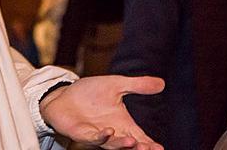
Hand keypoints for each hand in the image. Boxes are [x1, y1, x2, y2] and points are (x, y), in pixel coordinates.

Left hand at [40, 75, 164, 148]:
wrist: (63, 95)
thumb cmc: (90, 92)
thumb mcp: (116, 85)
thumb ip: (137, 85)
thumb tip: (162, 83)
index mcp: (123, 124)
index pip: (141, 137)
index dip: (150, 144)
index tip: (159, 147)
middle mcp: (113, 132)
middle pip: (129, 145)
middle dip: (140, 147)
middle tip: (150, 148)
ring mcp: (97, 135)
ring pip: (113, 144)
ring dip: (122, 144)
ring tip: (133, 142)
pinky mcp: (82, 134)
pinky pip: (93, 138)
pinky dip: (101, 136)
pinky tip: (109, 131)